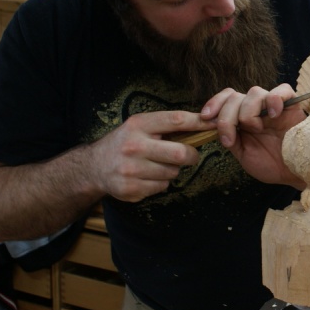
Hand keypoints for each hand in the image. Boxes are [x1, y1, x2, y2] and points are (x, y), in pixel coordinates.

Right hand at [89, 110, 207, 201]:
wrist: (94, 166)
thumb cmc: (125, 143)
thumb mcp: (140, 126)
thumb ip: (166, 126)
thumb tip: (204, 123)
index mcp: (138, 125)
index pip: (176, 121)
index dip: (199, 123)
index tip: (215, 123)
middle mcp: (134, 146)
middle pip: (180, 154)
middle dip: (191, 155)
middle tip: (190, 155)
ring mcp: (131, 169)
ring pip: (173, 172)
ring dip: (172, 170)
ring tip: (158, 164)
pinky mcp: (131, 189)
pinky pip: (162, 186)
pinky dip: (161, 182)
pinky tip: (148, 176)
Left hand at [201, 84, 306, 186]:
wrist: (296, 173)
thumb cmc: (272, 165)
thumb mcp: (243, 153)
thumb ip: (229, 136)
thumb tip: (212, 123)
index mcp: (244, 118)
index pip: (227, 98)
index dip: (214, 104)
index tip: (206, 117)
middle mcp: (258, 109)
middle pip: (235, 96)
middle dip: (227, 117)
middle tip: (231, 137)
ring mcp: (275, 106)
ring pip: (254, 92)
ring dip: (248, 112)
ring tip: (258, 129)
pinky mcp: (293, 106)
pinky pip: (283, 90)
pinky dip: (274, 99)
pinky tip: (272, 115)